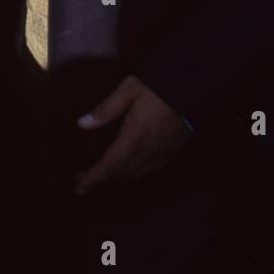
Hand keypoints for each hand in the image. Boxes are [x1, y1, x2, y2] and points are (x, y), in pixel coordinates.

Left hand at [73, 75, 190, 195]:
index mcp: (134, 138)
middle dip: (101, 181)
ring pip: (136, 175)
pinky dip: (135, 174)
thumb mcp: (129, 89)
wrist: (194, 85)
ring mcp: (162, 154)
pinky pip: (150, 170)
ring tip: (102, 178)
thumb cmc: (159, 85)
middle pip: (121, 175)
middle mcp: (148, 151)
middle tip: (83, 182)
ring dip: (117, 180)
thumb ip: (106, 109)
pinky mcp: (172, 151)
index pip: (109, 166)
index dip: (93, 179)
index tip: (78, 188)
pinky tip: (130, 170)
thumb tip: (82, 124)